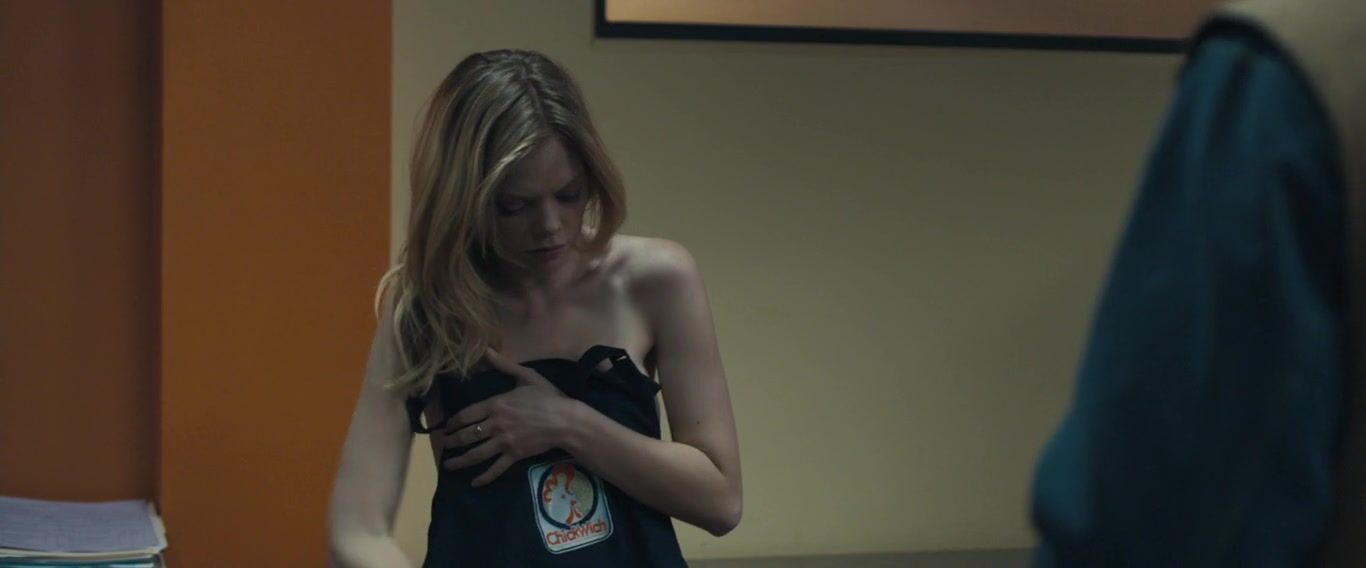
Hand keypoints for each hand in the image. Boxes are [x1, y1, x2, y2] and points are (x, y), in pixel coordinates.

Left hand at [440, 348, 577, 485]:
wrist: (566, 421)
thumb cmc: (549, 397)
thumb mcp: (527, 376)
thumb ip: (505, 365)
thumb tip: (488, 351)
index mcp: (496, 404)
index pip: (467, 414)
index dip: (453, 422)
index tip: (447, 426)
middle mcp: (495, 424)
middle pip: (467, 435)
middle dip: (452, 442)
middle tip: (443, 445)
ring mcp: (504, 441)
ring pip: (476, 454)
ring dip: (460, 461)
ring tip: (448, 465)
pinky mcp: (514, 455)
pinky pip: (495, 468)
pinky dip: (484, 477)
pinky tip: (474, 482)